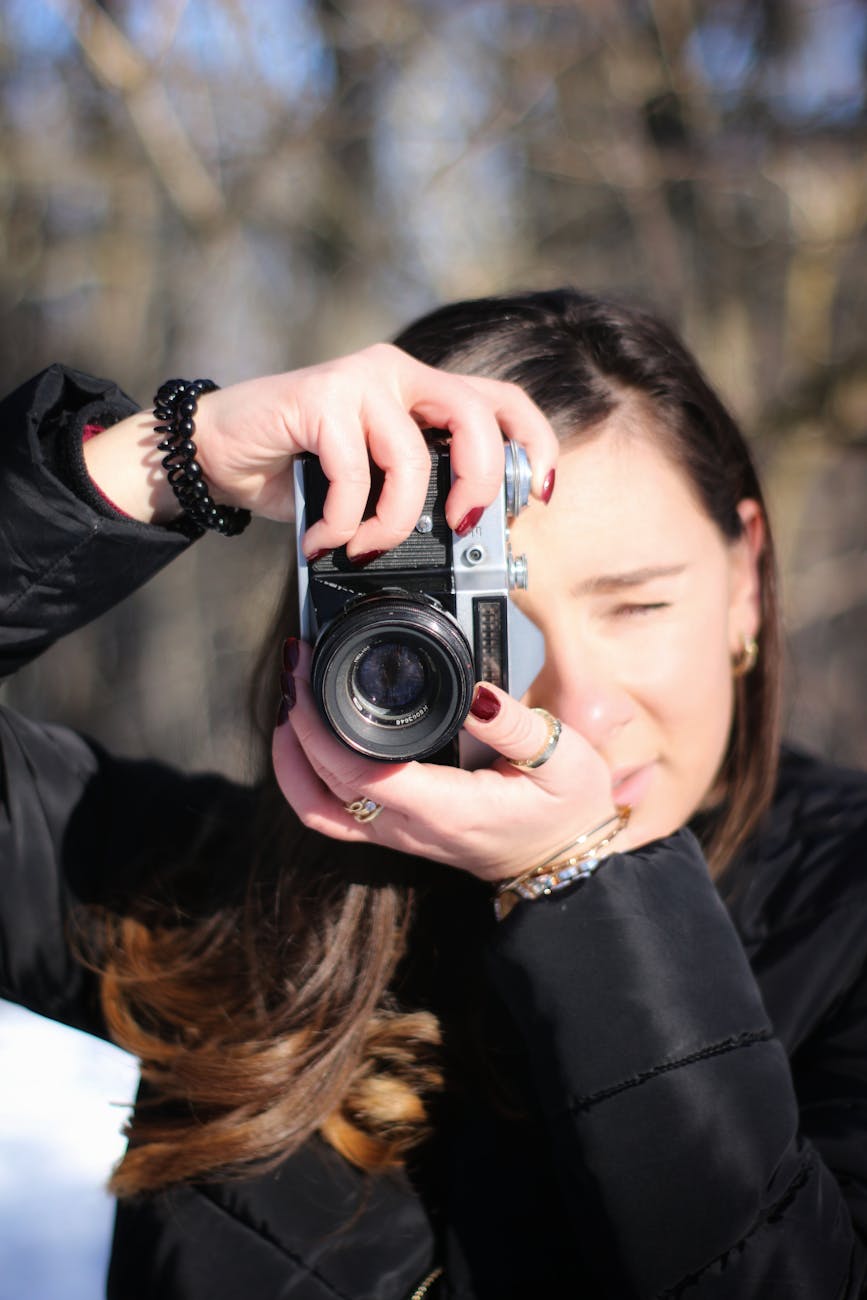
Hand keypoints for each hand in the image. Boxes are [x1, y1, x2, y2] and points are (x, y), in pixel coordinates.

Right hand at [84, 345, 557, 548]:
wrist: (218, 454)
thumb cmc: (300, 471)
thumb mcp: (373, 485)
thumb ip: (418, 492)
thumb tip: (470, 538)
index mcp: (422, 391)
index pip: (502, 400)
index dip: (535, 444)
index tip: (537, 497)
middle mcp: (397, 373)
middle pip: (475, 417)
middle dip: (479, 484)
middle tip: (458, 530)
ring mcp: (360, 379)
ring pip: (411, 457)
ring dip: (392, 524)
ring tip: (362, 550)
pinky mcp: (321, 395)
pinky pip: (355, 473)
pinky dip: (344, 523)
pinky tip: (324, 541)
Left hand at [272, 643, 619, 883]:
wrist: (566, 860)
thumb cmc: (565, 810)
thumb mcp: (563, 760)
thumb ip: (516, 725)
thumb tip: (475, 691)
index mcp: (446, 810)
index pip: (358, 774)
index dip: (317, 725)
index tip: (308, 670)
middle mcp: (410, 829)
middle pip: (321, 789)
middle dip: (294, 726)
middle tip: (295, 667)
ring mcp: (398, 835)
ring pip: (315, 810)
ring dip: (290, 759)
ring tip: (290, 702)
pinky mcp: (395, 832)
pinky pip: (330, 813)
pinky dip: (305, 776)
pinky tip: (310, 738)